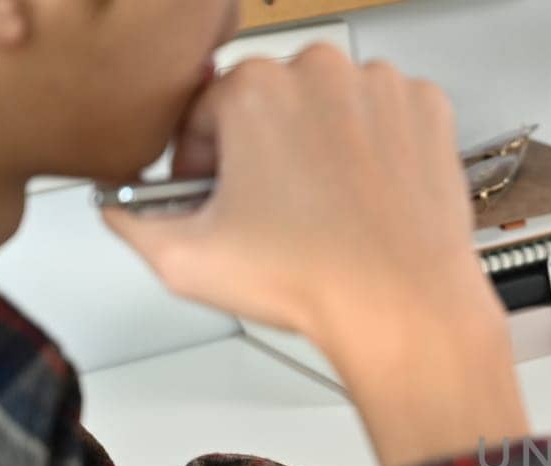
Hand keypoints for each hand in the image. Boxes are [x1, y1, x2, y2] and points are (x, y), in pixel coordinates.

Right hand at [105, 46, 526, 465]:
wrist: (404, 306)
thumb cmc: (313, 281)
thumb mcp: (184, 259)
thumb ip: (132, 220)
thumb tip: (122, 207)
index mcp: (253, 89)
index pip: (205, 112)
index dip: (203, 160)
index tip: (218, 191)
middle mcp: (321, 72)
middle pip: (271, 102)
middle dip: (264, 148)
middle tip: (275, 209)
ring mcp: (381, 87)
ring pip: (330, 106)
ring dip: (321, 142)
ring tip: (325, 205)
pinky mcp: (428, 110)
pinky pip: (388, 115)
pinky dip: (378, 145)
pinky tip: (367, 192)